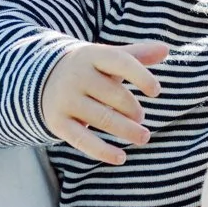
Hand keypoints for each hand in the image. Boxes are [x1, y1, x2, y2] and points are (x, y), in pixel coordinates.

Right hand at [39, 40, 167, 164]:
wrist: (41, 79)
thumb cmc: (88, 69)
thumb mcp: (107, 58)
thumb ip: (137, 55)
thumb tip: (166, 49)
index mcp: (92, 55)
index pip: (120, 62)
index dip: (141, 76)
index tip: (156, 91)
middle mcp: (77, 76)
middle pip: (114, 95)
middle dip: (133, 109)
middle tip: (141, 118)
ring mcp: (66, 100)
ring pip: (102, 118)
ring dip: (126, 130)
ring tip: (143, 137)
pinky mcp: (58, 122)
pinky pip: (82, 140)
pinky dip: (102, 151)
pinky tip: (120, 158)